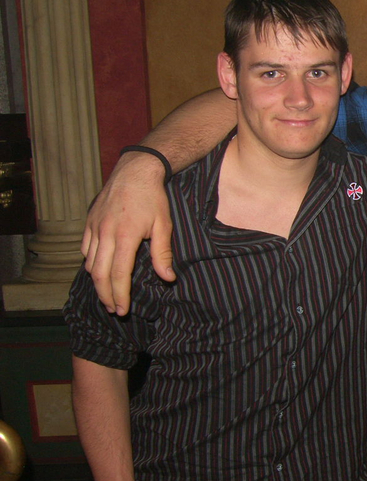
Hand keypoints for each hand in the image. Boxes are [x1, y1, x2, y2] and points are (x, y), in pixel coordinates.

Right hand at [82, 151, 174, 314]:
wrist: (135, 171)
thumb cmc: (153, 198)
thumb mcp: (164, 225)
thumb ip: (163, 254)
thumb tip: (168, 278)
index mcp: (125, 236)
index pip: (119, 274)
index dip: (120, 295)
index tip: (122, 309)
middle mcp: (105, 233)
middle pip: (100, 274)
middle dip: (105, 295)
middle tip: (113, 310)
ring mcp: (94, 227)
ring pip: (90, 263)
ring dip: (97, 282)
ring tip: (107, 295)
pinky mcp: (89, 222)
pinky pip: (84, 249)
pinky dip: (90, 264)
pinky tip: (98, 272)